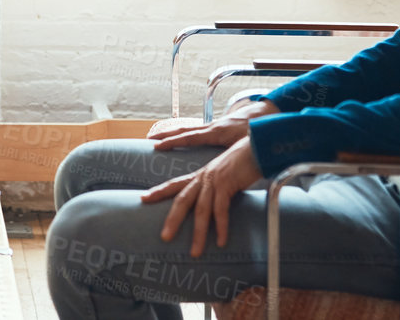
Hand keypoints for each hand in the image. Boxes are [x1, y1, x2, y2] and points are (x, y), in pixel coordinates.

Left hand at [141, 136, 263, 257]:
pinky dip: (221, 227)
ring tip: (195, 252)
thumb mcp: (224, 176)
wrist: (257, 148)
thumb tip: (212, 206)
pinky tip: (220, 241)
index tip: (143, 198)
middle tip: (164, 237)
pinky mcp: (227, 184)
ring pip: (201, 210)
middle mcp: (203, 178)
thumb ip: (216, 189)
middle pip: (182, 200)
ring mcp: (214, 181)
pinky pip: (221, 210)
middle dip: (172, 219)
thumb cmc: (242, 163)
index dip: (159, 191)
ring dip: (198, 233)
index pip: (174, 184)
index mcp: (200, 176)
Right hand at [148, 99, 278, 149]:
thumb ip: (239, 154)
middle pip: (184, 130)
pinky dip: (185, 134)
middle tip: (149, 139)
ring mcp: (214, 126)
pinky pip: (197, 131)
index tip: (157, 145)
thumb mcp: (248, 143)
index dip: (173, 142)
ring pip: (189, 129)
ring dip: (173, 133)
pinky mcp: (218, 127)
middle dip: (166, 135)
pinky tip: (180, 139)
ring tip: (157, 138)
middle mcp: (212, 127)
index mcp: (217, 132)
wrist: (267, 113)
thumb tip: (233, 167)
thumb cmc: (259, 130)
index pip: (190, 137)